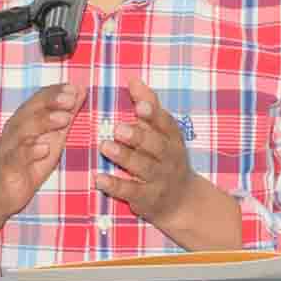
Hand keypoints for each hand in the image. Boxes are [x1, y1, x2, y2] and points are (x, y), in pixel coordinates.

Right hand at [0, 83, 86, 219]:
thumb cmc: (28, 163)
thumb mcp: (52, 138)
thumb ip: (65, 115)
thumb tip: (80, 91)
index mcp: (26, 120)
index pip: (39, 99)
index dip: (56, 92)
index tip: (74, 88)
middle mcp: (16, 130)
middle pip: (31, 110)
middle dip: (51, 102)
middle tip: (70, 99)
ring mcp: (10, 147)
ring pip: (24, 130)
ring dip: (44, 122)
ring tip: (64, 118)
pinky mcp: (8, 167)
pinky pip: (17, 157)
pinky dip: (30, 151)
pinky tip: (44, 148)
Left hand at [95, 78, 194, 225]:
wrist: (182, 201)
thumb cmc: (165, 157)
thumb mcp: (162, 132)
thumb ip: (148, 106)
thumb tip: (133, 80)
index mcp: (172, 138)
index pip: (166, 123)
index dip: (153, 114)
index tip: (139, 105)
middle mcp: (168, 158)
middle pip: (156, 146)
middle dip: (138, 137)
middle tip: (118, 128)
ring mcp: (159, 179)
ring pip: (143, 168)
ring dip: (124, 157)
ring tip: (104, 146)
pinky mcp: (147, 198)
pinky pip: (130, 191)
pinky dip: (114, 185)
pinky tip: (98, 178)